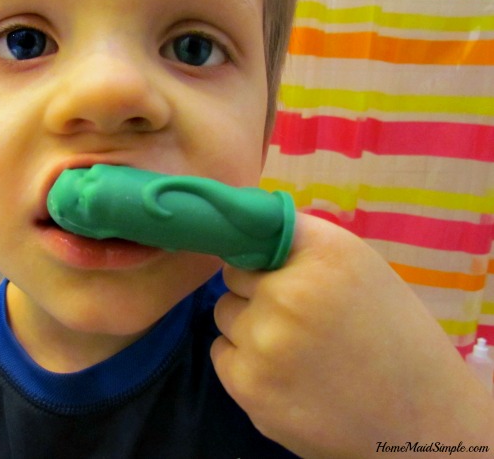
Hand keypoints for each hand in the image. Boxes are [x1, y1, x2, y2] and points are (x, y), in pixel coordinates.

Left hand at [211, 213, 493, 457]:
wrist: (422, 421)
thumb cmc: (393, 337)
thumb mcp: (361, 268)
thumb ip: (303, 244)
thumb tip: (246, 224)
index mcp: (324, 254)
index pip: (256, 231)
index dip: (265, 254)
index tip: (274, 268)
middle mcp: (287, 291)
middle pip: (234, 276)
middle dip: (257, 292)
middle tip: (298, 319)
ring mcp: (264, 341)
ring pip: (225, 315)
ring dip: (248, 327)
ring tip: (295, 351)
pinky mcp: (247, 384)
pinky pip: (221, 354)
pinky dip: (244, 363)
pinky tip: (285, 376)